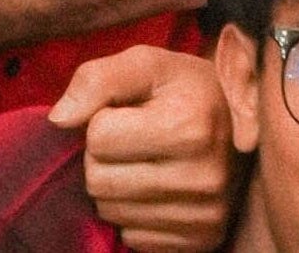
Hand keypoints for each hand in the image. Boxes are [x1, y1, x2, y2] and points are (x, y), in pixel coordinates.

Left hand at [50, 46, 237, 252]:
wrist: (239, 124)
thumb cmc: (184, 88)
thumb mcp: (146, 63)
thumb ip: (97, 79)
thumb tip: (58, 120)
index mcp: (189, 127)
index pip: (97, 137)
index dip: (101, 120)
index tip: (127, 113)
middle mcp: (203, 178)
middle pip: (98, 181)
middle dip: (101, 158)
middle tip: (130, 141)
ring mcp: (205, 216)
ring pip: (110, 212)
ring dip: (115, 187)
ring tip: (143, 164)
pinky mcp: (203, 241)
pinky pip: (133, 238)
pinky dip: (134, 215)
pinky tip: (155, 191)